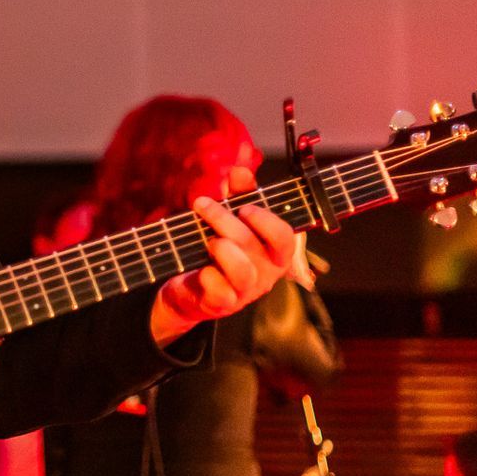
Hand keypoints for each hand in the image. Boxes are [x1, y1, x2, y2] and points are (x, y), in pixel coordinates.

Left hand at [150, 166, 297, 343]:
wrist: (190, 288)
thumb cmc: (218, 248)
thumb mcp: (230, 217)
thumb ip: (238, 194)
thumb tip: (239, 171)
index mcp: (273, 252)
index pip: (286, 237)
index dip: (266, 220)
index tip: (243, 207)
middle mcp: (265, 273)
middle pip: (253, 244)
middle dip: (224, 219)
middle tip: (202, 205)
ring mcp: (245, 291)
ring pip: (242, 270)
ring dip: (220, 247)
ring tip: (206, 239)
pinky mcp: (222, 304)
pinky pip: (221, 291)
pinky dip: (209, 276)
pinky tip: (201, 268)